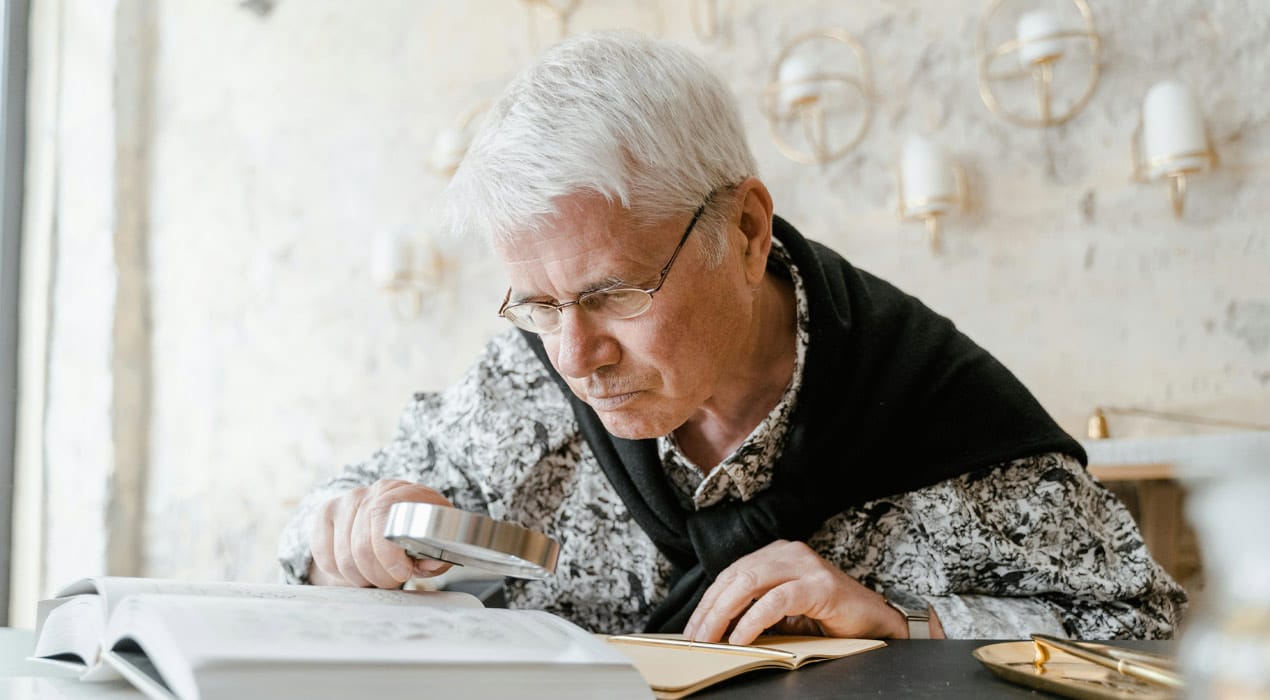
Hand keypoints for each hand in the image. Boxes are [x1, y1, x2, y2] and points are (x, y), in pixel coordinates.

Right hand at [309, 479, 454, 587]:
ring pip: (344, 557)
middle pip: (362, 544)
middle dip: (378, 574)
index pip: (384, 515)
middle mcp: (374, 491)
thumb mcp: (436, 545)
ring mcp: (347, 500)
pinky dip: (340, 573)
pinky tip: (357, 568)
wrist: (393, 523)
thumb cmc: (418, 537)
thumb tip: (430, 562)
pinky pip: (325, 557)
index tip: (401, 573)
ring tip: (376, 575)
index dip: (389, 552)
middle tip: (391, 581)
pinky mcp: (326, 514)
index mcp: (405, 493)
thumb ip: (435, 556)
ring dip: (361, 577)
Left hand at [683, 540, 909, 644]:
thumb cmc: (829, 619)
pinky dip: (753, 620)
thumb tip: (717, 630)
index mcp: (778, 554)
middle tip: (695, 637)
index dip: (709, 601)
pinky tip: (740, 638)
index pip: (732, 573)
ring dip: (724, 614)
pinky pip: (776, 601)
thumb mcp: (785, 613)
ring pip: (750, 582)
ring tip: (711, 639)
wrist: (875, 624)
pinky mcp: (819, 585)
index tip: (692, 627)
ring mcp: (805, 565)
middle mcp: (789, 552)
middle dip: (711, 609)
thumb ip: (756, 611)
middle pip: (736, 576)